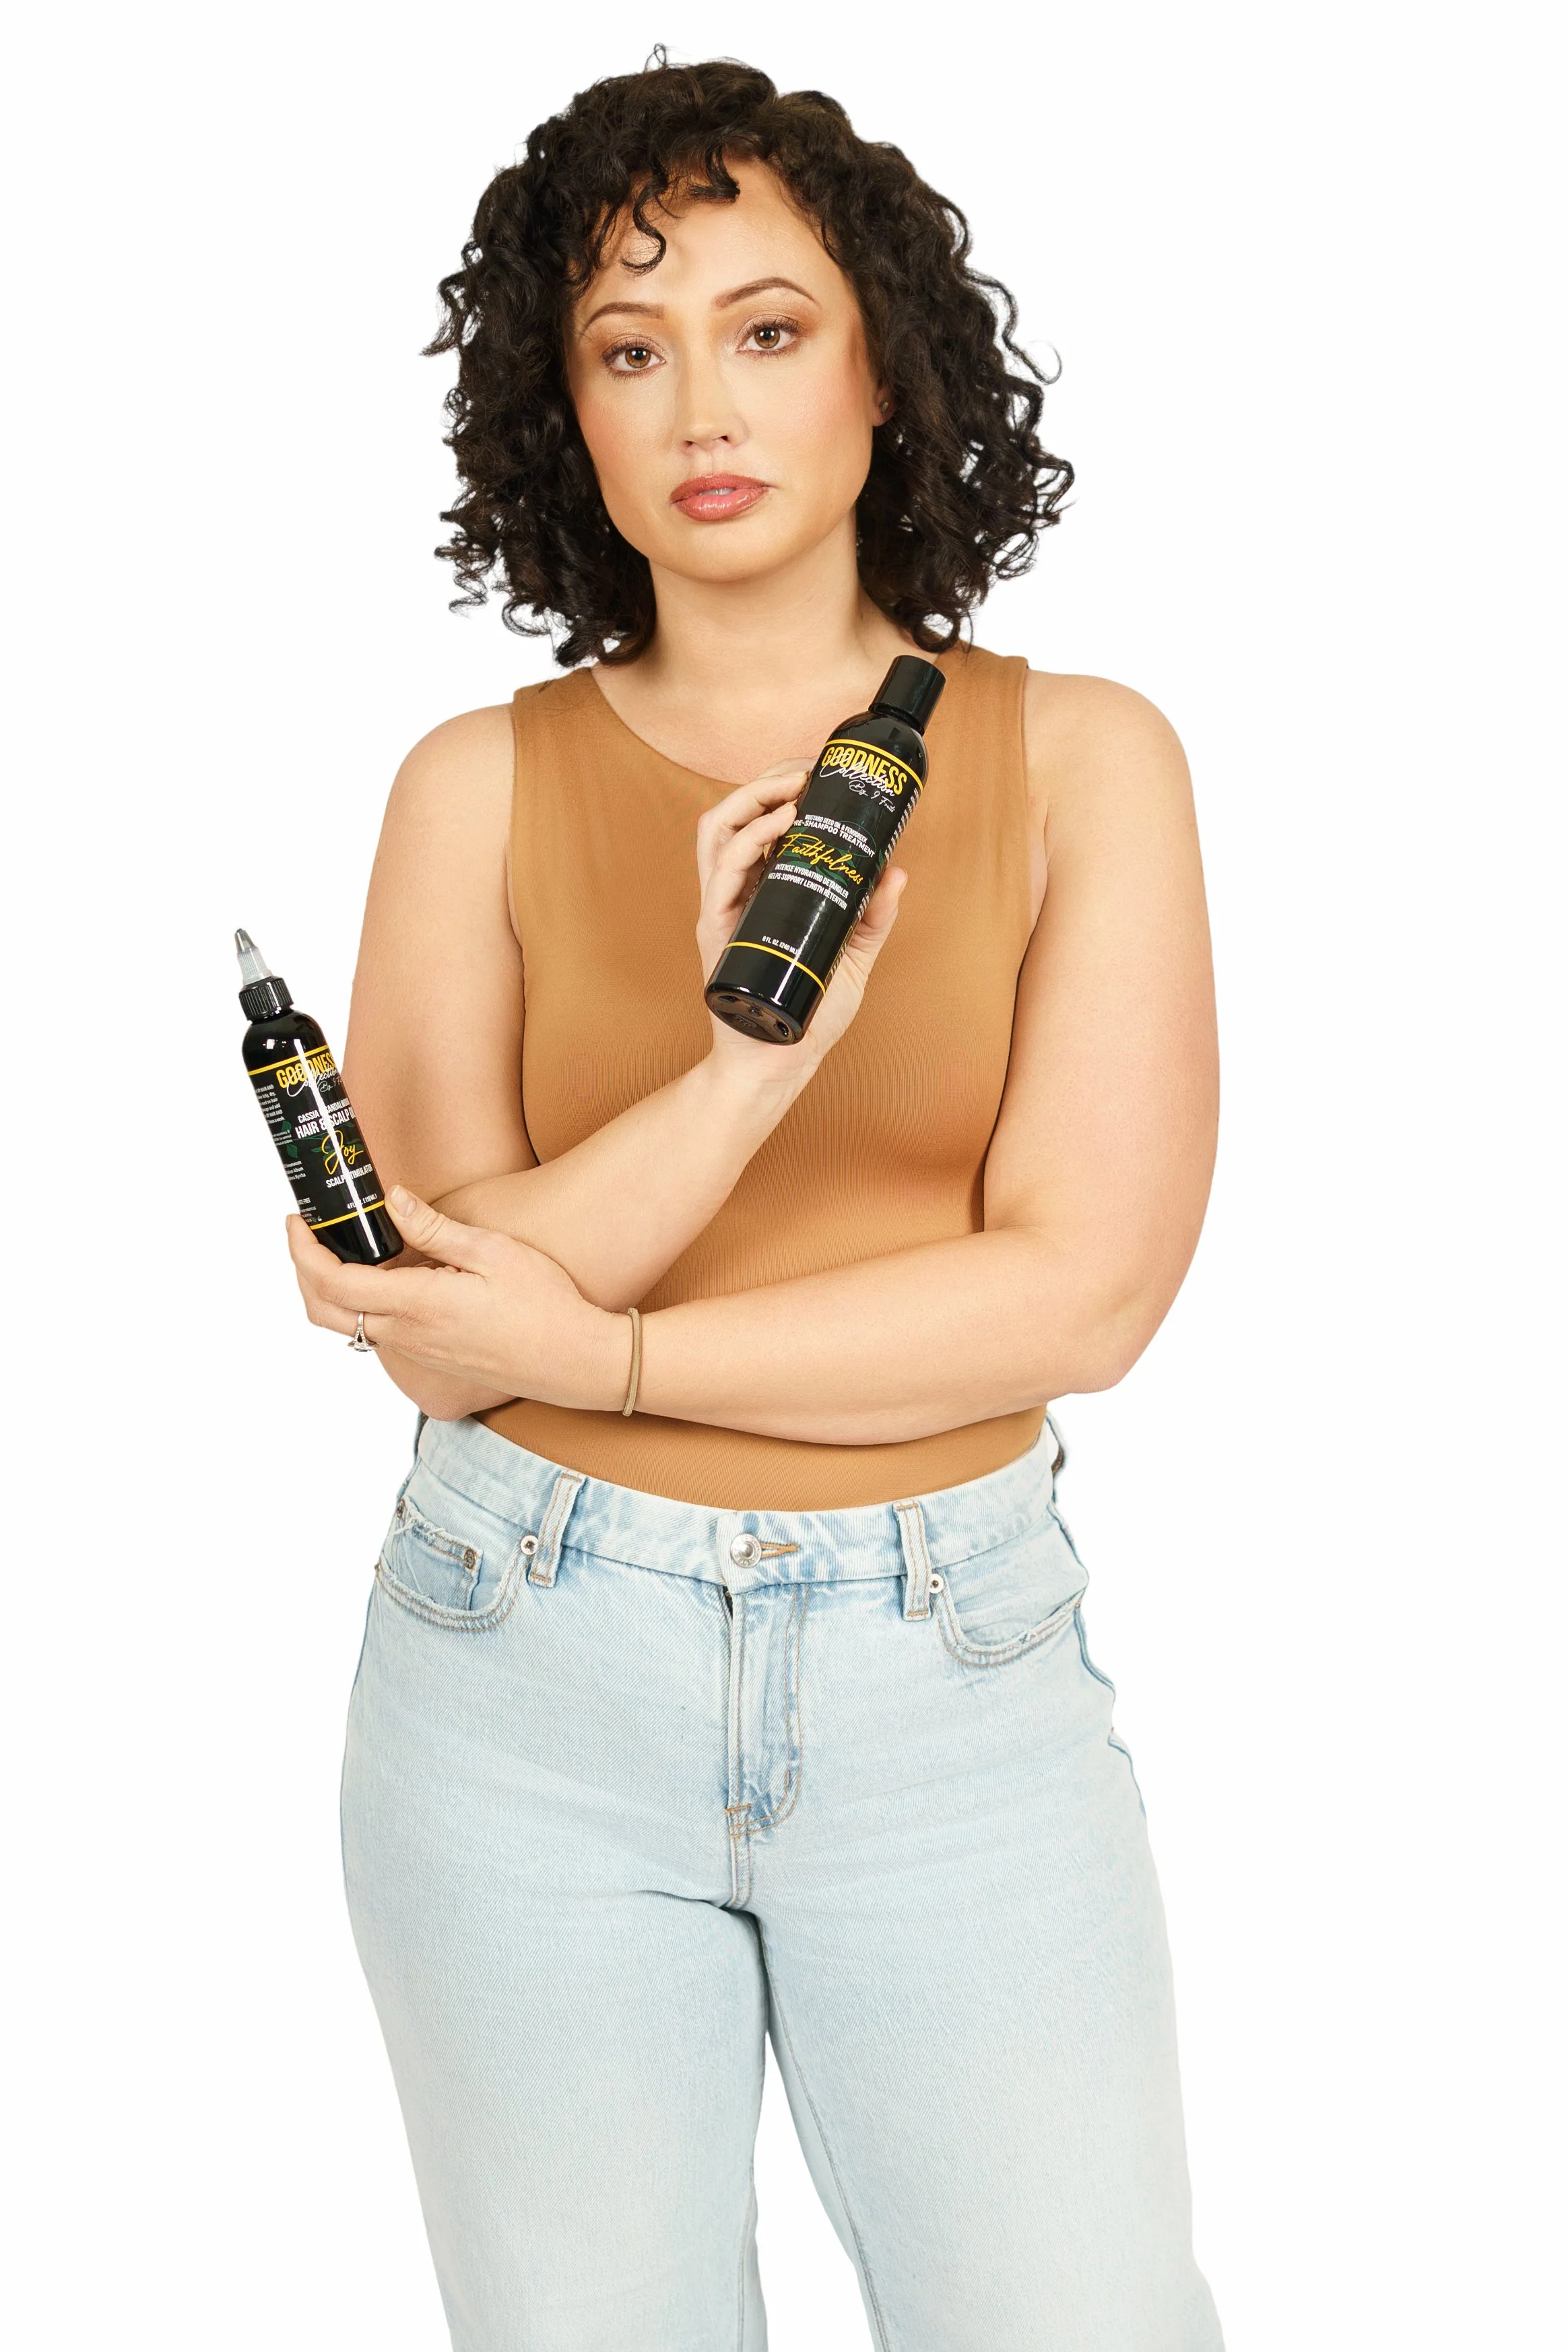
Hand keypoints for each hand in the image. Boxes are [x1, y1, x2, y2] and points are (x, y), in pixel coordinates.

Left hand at [286, 1188, 628, 1408]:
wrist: (574, 1362)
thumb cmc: (545, 1306)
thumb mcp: (493, 1252)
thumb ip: (434, 1228)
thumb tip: (391, 1199)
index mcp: (418, 1305)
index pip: (334, 1283)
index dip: (303, 1253)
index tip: (297, 1223)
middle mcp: (409, 1335)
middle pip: (325, 1313)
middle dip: (302, 1273)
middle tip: (306, 1235)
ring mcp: (418, 1352)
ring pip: (348, 1326)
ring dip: (328, 1291)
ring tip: (339, 1249)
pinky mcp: (431, 1358)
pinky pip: (377, 1334)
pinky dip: (359, 1306)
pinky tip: (382, 1278)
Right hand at [695, 763, 908, 1080]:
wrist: (779, 1061)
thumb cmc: (810, 1012)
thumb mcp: (853, 956)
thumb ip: (872, 914)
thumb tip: (897, 870)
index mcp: (762, 888)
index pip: (760, 820)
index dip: (782, 784)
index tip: (817, 769)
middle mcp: (737, 890)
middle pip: (736, 813)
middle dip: (769, 778)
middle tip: (806, 770)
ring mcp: (723, 907)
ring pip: (718, 830)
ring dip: (752, 797)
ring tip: (792, 788)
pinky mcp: (717, 928)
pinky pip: (721, 872)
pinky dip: (748, 840)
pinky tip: (779, 825)